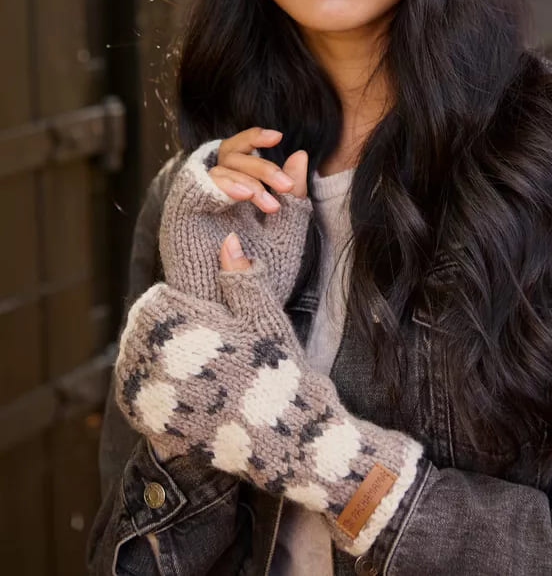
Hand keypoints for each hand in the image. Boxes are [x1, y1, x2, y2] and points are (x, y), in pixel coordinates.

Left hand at [115, 250, 422, 557]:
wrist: (290, 440)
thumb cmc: (280, 373)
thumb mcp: (264, 317)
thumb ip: (240, 276)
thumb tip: (227, 239)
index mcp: (180, 327)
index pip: (153, 302)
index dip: (175, 304)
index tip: (197, 314)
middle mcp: (157, 362)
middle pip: (139, 333)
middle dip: (162, 332)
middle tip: (197, 343)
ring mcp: (152, 400)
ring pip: (133, 365)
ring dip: (151, 361)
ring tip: (190, 367)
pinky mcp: (156, 430)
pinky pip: (137, 401)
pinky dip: (151, 393)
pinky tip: (180, 392)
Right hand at [159, 130, 311, 304]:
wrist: (235, 319)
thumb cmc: (258, 283)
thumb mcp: (284, 235)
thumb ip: (292, 199)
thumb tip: (299, 154)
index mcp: (234, 196)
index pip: (237, 153)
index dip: (254, 138)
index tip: (278, 137)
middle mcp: (212, 196)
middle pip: (229, 155)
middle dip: (261, 166)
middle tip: (283, 187)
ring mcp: (194, 206)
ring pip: (215, 166)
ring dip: (245, 177)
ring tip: (265, 201)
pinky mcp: (179, 217)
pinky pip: (195, 186)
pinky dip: (221, 184)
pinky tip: (243, 196)